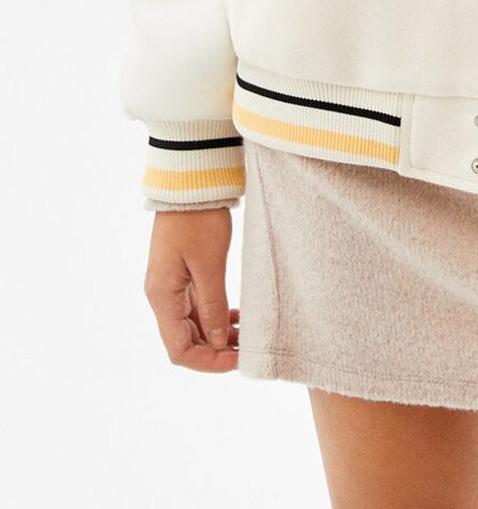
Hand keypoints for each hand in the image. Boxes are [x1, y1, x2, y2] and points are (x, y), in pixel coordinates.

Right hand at [144, 207, 238, 371]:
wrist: (191, 182)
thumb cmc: (198, 219)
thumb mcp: (209, 264)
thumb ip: (212, 306)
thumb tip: (216, 342)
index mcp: (162, 296)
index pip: (179, 349)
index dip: (207, 362)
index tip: (237, 361)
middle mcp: (162, 295)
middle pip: (185, 340)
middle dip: (215, 350)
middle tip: (248, 350)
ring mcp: (172, 285)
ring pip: (193, 325)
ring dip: (217, 335)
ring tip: (247, 335)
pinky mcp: (182, 274)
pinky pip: (197, 307)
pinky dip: (215, 317)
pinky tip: (237, 317)